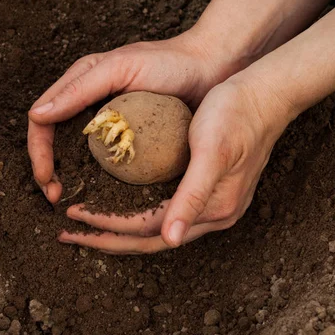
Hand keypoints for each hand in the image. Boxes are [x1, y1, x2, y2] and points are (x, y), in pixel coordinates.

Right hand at [28, 34, 229, 202]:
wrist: (212, 68)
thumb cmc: (168, 61)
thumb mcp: (120, 68)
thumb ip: (79, 89)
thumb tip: (37, 115)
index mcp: (81, 85)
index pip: (44, 122)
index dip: (39, 153)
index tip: (48, 180)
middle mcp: (92, 105)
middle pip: (56, 142)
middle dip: (49, 171)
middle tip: (57, 199)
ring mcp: (112, 123)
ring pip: (80, 155)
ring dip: (72, 179)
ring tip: (74, 202)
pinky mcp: (133, 137)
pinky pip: (110, 160)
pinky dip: (101, 178)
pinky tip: (105, 196)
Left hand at [57, 2, 334, 253]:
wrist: (267, 96)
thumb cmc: (237, 115)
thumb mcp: (212, 152)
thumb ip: (193, 197)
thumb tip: (171, 239)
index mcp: (213, 208)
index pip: (147, 229)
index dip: (107, 225)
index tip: (73, 214)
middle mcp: (215, 214)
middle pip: (150, 238)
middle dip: (107, 237)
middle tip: (68, 232)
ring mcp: (215, 204)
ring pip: (157, 227)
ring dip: (120, 227)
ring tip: (88, 222)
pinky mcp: (213, 189)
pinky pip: (167, 210)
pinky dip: (139, 211)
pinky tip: (123, 201)